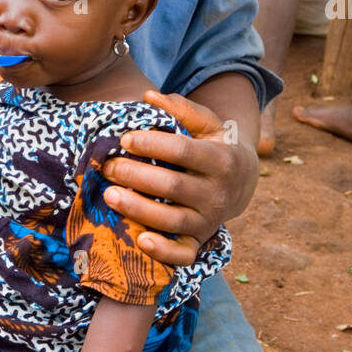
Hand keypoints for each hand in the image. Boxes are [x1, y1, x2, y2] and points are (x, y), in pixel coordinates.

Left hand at [100, 89, 257, 266]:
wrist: (243, 182)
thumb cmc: (214, 146)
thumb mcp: (207, 124)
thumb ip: (180, 109)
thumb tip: (149, 96)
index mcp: (221, 159)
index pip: (183, 151)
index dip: (152, 144)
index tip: (124, 139)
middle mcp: (217, 192)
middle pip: (172, 186)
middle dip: (136, 176)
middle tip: (108, 166)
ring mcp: (209, 220)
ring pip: (172, 220)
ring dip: (138, 209)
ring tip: (109, 195)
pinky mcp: (200, 241)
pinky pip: (183, 254)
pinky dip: (163, 252)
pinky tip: (140, 241)